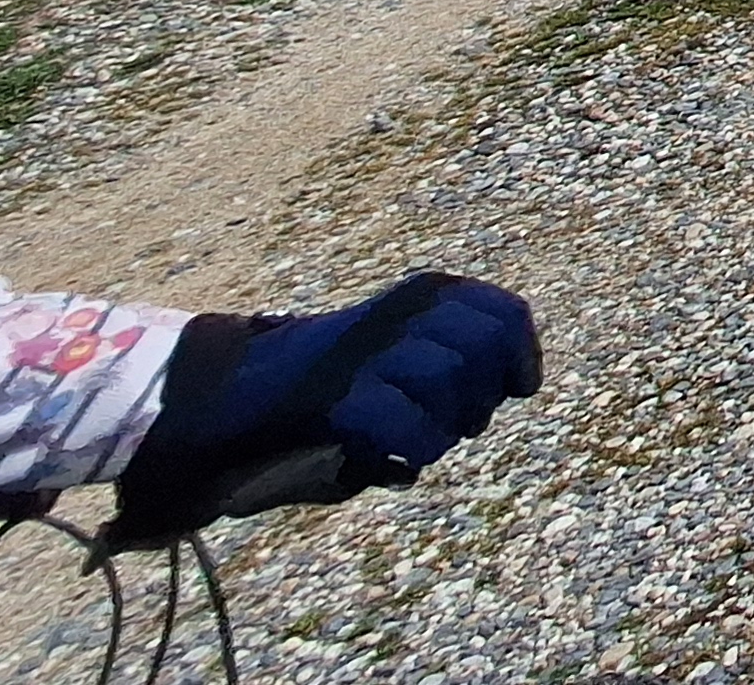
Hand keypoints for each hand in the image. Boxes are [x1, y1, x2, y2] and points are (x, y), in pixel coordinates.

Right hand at [111, 274, 541, 547]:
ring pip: (444, 376)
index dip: (518, 354)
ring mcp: (361, 351)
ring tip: (427, 440)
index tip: (519, 388)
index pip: (501, 312)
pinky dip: (414, 445)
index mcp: (419, 296)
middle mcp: (395, 313)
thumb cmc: (327, 388)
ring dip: (446, 422)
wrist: (229, 394)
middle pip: (479, 347)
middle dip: (482, 394)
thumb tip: (524, 382)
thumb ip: (457, 364)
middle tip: (461, 423)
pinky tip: (402, 458)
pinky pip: (401, 419)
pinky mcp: (330, 395)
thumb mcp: (399, 360)